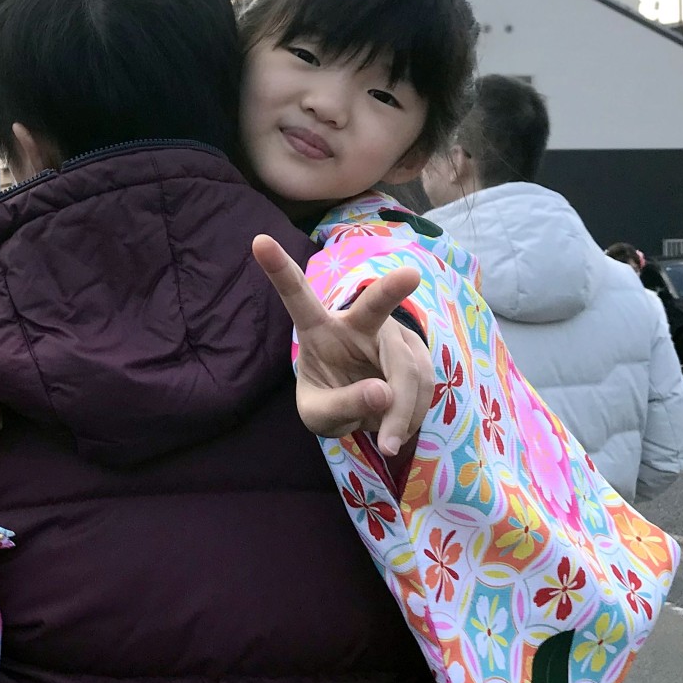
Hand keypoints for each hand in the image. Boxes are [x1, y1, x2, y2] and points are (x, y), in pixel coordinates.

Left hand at [252, 234, 432, 455]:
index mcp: (317, 328)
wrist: (362, 410)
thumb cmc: (330, 402)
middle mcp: (356, 321)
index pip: (297, 296)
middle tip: (410, 276)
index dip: (279, 270)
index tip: (258, 241)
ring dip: (402, 410)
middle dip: (391, 289)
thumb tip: (385, 394)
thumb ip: (343, 405)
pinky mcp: (417, 349)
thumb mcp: (319, 416)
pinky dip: (413, 412)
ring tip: (387, 441)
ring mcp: (390, 332)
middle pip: (375, 306)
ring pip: (407, 367)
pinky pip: (424, 380)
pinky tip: (398, 427)